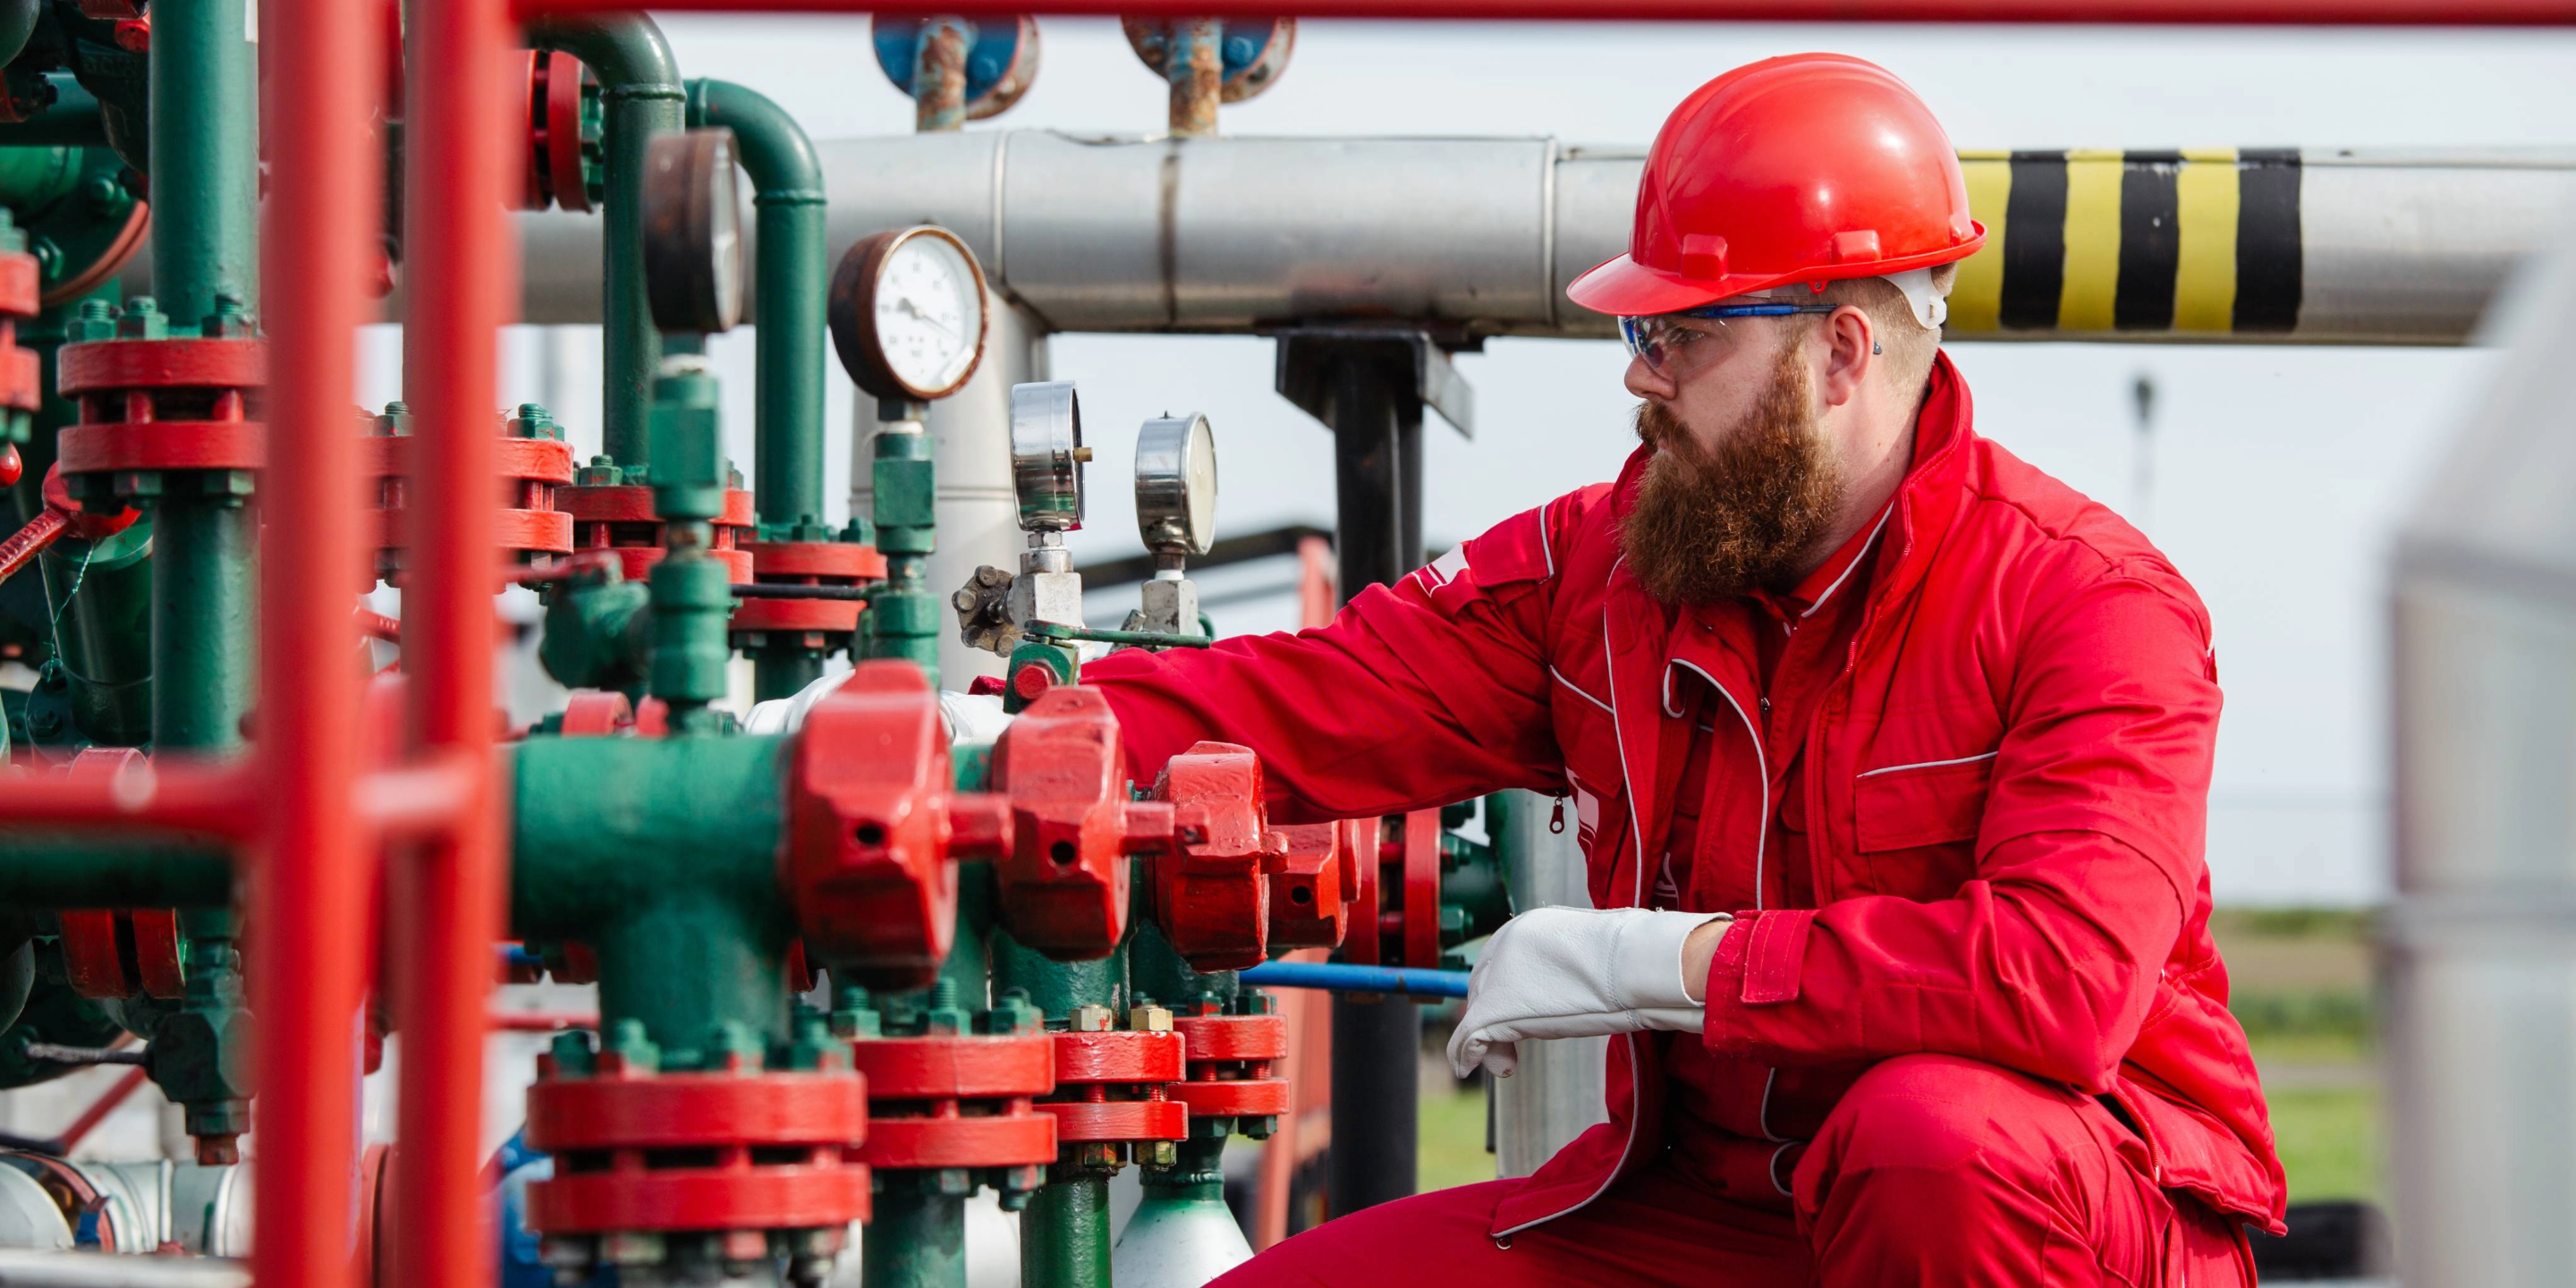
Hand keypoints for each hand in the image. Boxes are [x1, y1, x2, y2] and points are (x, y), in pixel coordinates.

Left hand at [1445, 906, 1729, 1079]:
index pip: (1499, 963)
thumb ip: (1564, 966)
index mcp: (1527, 926)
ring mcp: (1498, 975)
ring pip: (1476, 1012)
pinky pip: (1469, 1036)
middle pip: (1482, 987)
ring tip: (1507, 1065)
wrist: (1632, 964)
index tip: (1518, 1018)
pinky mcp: (1495, 1007)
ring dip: (1488, 1043)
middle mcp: (1504, 943)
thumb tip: (1574, 981)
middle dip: (1492, 1019)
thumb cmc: (1628, 959)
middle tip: (1511, 1050)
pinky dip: (1466, 1055)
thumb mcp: (1588, 954)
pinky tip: (1468, 1069)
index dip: (1503, 994)